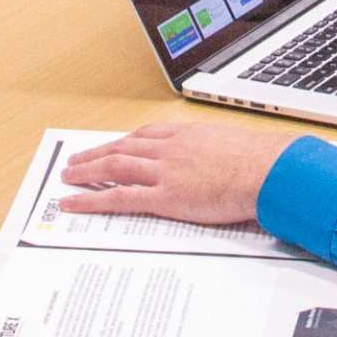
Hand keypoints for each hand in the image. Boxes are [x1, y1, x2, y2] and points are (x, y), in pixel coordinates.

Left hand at [56, 121, 289, 227]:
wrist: (267, 171)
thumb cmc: (259, 161)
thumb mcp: (233, 145)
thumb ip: (216, 151)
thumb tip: (221, 160)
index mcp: (186, 135)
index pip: (144, 136)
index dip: (123, 142)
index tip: (110, 146)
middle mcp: (169, 148)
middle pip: (123, 147)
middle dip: (96, 154)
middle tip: (77, 161)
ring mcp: (164, 171)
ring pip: (114, 166)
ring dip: (87, 170)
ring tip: (68, 177)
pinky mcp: (164, 196)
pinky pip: (119, 197)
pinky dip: (93, 198)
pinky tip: (74, 201)